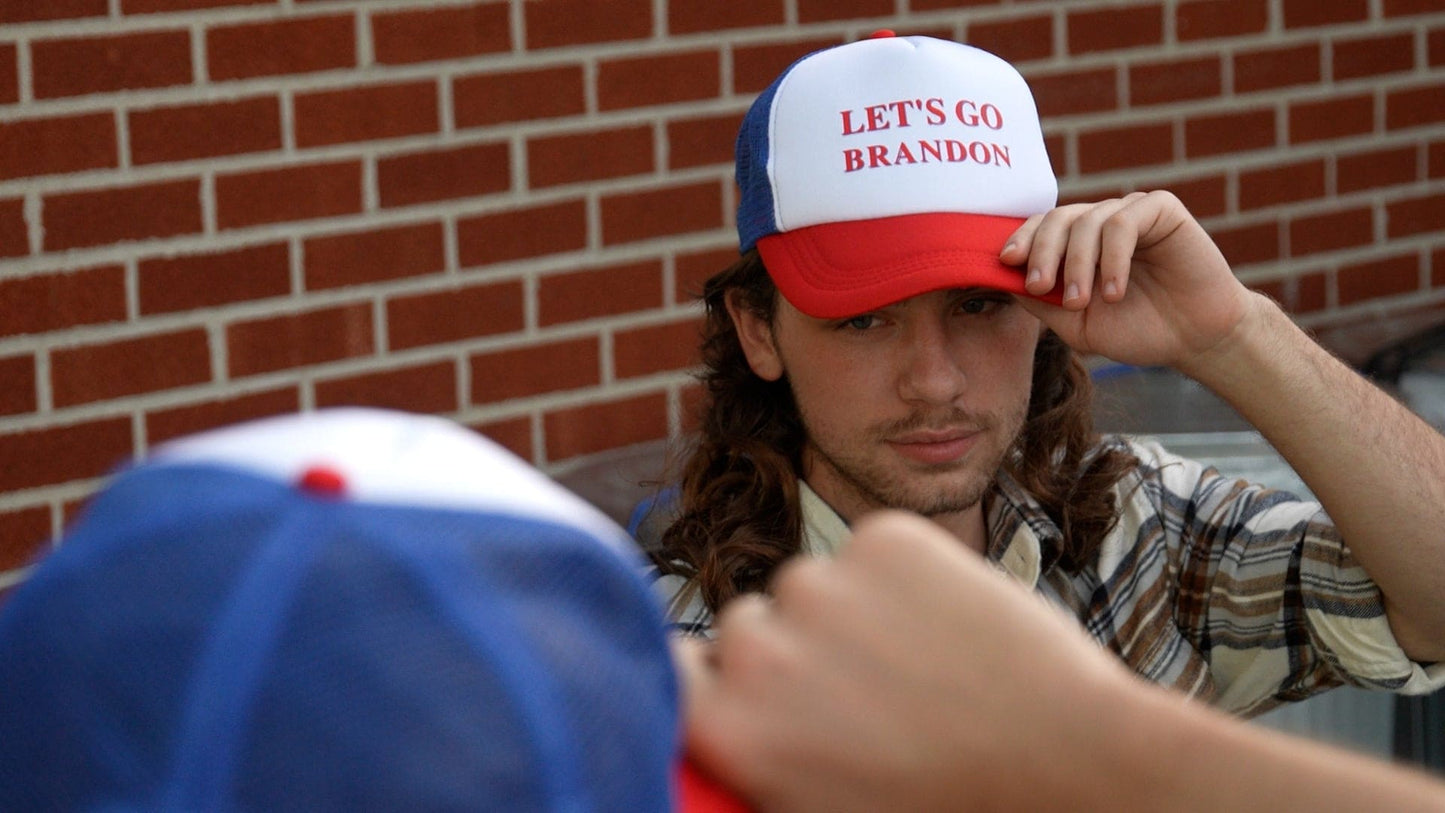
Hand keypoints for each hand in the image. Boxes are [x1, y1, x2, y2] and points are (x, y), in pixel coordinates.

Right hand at [676, 511, 1138, 811]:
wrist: (1074, 768)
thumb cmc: (950, 811)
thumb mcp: (817, 810)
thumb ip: (753, 762)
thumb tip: (724, 724)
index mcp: (730, 725)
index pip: (673, 667)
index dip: (711, 676)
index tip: (750, 688)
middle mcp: (759, 646)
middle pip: (751, 624)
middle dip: (795, 651)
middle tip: (865, 695)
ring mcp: (824, 582)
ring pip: (816, 584)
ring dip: (851, 611)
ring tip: (921, 667)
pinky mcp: (888, 536)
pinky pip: (874, 549)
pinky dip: (904, 575)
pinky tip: (950, 627)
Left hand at [1001, 191, 1255, 372]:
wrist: (1195, 339)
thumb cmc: (1137, 330)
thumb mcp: (1076, 323)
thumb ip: (1041, 300)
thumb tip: (1003, 278)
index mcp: (1077, 245)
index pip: (1039, 229)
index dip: (1020, 239)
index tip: (1006, 262)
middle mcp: (1100, 223)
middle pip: (1056, 219)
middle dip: (1042, 252)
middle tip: (1039, 286)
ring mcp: (1130, 213)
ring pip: (1087, 221)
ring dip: (1078, 264)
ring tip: (1083, 302)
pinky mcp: (1161, 209)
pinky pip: (1123, 222)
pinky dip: (1112, 258)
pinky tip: (1115, 291)